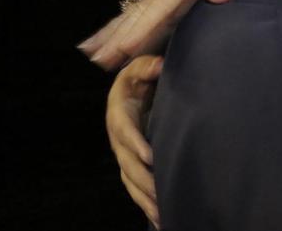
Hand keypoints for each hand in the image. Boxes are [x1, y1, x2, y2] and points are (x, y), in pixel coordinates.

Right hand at [79, 0, 244, 69]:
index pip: (156, 9)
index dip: (141, 29)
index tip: (124, 46)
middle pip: (135, 18)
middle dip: (116, 39)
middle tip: (98, 60)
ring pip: (130, 19)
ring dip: (111, 36)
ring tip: (92, 55)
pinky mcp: (162, 2)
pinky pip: (137, 19)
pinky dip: (119, 30)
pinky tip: (106, 43)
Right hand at [107, 55, 162, 228]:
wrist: (126, 93)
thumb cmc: (136, 81)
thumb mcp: (139, 69)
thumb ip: (148, 66)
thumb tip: (159, 65)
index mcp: (119, 117)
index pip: (127, 133)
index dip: (137, 144)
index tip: (150, 157)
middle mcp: (118, 141)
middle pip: (129, 165)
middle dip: (144, 180)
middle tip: (160, 193)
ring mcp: (123, 156)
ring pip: (132, 182)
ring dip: (146, 199)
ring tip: (163, 215)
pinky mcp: (130, 166)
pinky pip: (136, 189)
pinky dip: (146, 204)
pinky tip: (161, 219)